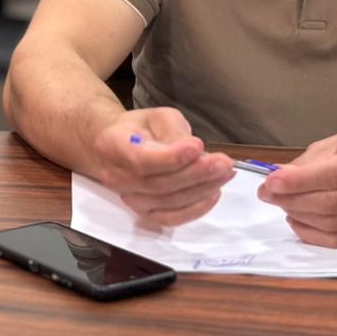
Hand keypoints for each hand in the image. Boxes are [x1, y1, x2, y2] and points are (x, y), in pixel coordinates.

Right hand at [92, 107, 233, 225]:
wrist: (120, 147)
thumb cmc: (141, 129)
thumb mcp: (157, 117)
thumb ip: (174, 131)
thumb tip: (195, 151)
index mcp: (112, 145)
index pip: (140, 159)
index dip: (170, 158)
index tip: (197, 147)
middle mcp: (115, 177)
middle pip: (158, 183)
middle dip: (196, 174)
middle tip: (224, 163)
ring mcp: (129, 198)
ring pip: (168, 202)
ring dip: (201, 189)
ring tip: (225, 173)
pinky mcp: (143, 213)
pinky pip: (171, 218)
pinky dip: (195, 209)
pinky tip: (213, 193)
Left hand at [259, 129, 336, 246]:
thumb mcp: (335, 144)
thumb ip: (308, 162)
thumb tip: (276, 178)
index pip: (332, 175)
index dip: (298, 181)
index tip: (270, 182)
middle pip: (330, 203)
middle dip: (291, 199)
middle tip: (267, 193)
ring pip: (332, 224)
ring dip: (298, 215)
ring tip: (280, 203)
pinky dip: (310, 233)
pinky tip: (294, 219)